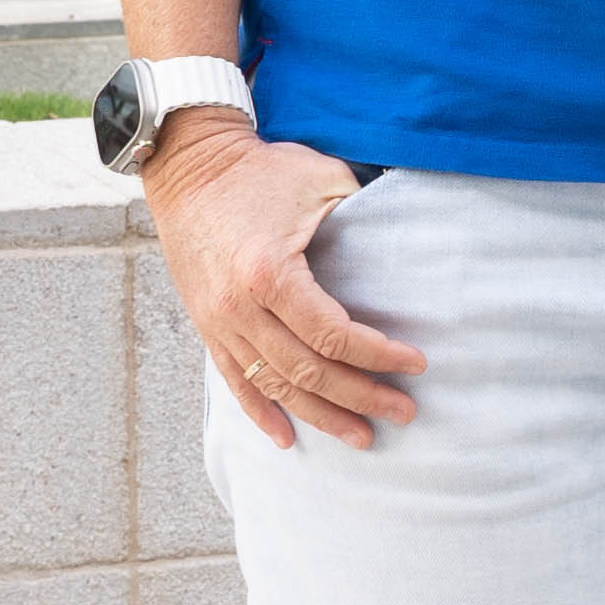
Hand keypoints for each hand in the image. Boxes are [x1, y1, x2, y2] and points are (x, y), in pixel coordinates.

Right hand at [147, 120, 421, 448]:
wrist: (189, 166)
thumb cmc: (260, 170)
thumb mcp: (321, 177)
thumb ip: (363, 213)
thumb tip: (410, 239)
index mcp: (270, 274)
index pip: (333, 335)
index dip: (378, 355)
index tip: (415, 364)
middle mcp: (239, 307)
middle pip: (308, 371)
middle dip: (361, 397)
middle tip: (403, 412)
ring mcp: (219, 321)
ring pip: (275, 385)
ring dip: (321, 415)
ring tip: (361, 436)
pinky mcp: (206, 324)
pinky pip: (235, 380)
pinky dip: (261, 412)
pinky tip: (286, 438)